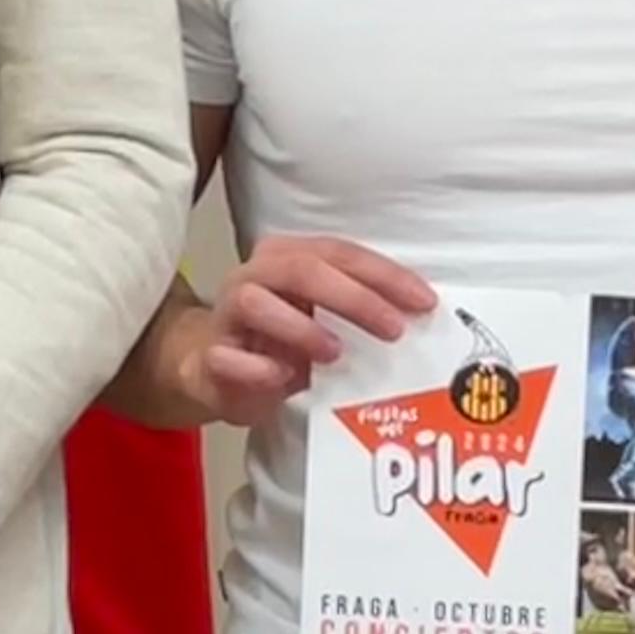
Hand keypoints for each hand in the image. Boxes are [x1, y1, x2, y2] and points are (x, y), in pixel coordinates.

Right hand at [169, 238, 437, 423]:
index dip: (385, 275)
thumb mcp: (322, 321)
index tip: (424, 303)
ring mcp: (226, 314)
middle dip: (354, 298)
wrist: (216, 372)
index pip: (340, 253)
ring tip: (336, 353)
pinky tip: (285, 380)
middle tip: (393, 329)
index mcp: (287, 258)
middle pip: (303, 269)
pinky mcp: (210, 357)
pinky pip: (227, 357)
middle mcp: (254, 275)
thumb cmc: (279, 342)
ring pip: (256, 302)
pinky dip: (259, 369)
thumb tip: (417, 321)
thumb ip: (358, 314)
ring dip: (301, 327)